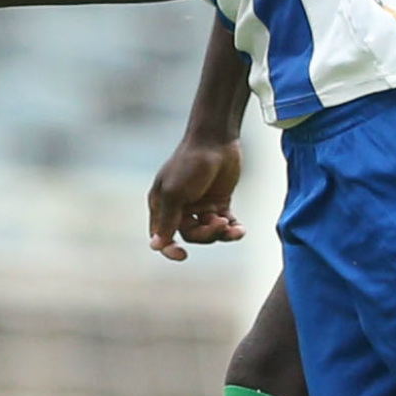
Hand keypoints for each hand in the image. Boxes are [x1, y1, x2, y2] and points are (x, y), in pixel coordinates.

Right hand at [148, 138, 243, 261]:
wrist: (217, 140)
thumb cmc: (190, 163)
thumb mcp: (175, 193)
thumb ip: (167, 220)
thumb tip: (155, 247)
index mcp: (163, 205)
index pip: (162, 236)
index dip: (170, 249)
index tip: (182, 255)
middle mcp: (180, 207)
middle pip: (191, 236)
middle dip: (206, 235)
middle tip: (218, 223)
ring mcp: (200, 205)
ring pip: (209, 232)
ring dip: (220, 232)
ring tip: (231, 225)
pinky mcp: (219, 202)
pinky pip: (224, 224)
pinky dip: (232, 229)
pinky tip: (240, 229)